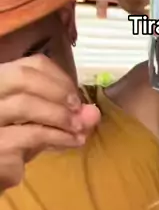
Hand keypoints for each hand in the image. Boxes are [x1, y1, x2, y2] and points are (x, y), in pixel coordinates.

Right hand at [0, 55, 99, 191]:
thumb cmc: (14, 145)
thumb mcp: (38, 125)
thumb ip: (62, 116)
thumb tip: (93, 113)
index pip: (30, 64)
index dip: (58, 78)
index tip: (75, 96)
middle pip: (23, 76)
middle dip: (58, 91)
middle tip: (78, 108)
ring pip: (25, 104)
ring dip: (60, 116)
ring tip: (79, 129)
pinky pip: (32, 134)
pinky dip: (59, 136)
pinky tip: (74, 142)